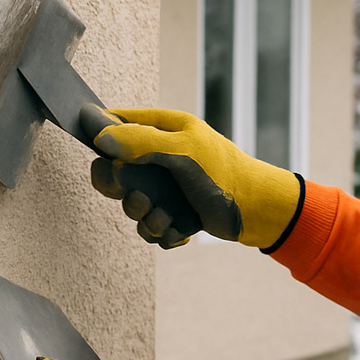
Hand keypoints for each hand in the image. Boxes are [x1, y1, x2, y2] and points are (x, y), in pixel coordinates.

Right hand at [79, 106, 302, 249]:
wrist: (258, 211)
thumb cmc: (223, 173)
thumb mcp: (183, 151)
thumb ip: (141, 142)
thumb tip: (101, 137)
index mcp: (164, 129)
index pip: (118, 126)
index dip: (106, 145)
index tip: (111, 167)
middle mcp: (162, 157)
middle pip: (118, 175)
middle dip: (129, 195)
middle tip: (145, 200)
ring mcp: (167, 186)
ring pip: (134, 207)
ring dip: (151, 219)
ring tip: (171, 217)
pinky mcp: (175, 212)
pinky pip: (153, 227)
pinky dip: (167, 233)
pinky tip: (184, 228)